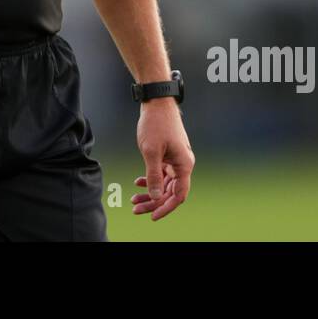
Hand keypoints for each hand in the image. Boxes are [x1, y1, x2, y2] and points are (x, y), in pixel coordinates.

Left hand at [132, 100, 194, 220]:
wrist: (157, 102)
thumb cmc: (156, 124)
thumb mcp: (151, 151)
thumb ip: (153, 175)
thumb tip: (155, 197)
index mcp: (184, 165)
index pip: (178, 195)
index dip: (166, 208)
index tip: (152, 216)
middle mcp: (183, 164)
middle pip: (170, 191)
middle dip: (153, 201)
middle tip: (135, 208)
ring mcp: (176, 159)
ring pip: (164, 183)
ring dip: (150, 192)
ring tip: (134, 199)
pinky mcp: (169, 154)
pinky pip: (162, 173)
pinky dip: (151, 179)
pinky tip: (138, 182)